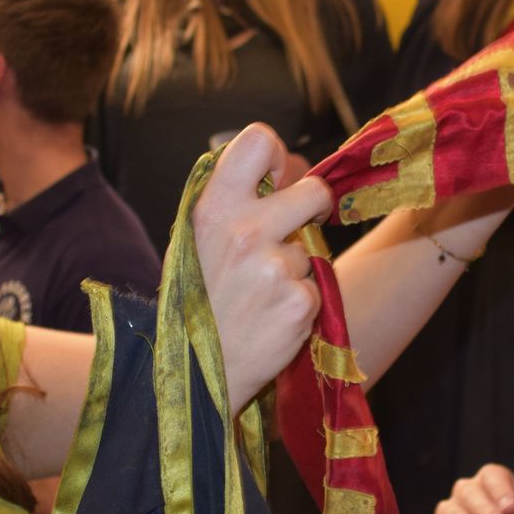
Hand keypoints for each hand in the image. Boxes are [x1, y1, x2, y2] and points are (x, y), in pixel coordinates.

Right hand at [192, 123, 330, 408]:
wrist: (196, 373)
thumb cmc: (199, 301)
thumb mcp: (198, 240)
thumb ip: (234, 202)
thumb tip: (283, 170)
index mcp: (215, 207)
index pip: (260, 140)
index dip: (280, 157)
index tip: (278, 180)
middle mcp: (245, 231)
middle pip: (314, 190)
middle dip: (313, 208)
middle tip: (294, 231)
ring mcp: (274, 269)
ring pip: (313, 247)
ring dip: (297, 267)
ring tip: (261, 293)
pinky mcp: (298, 304)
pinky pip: (316, 287)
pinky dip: (301, 301)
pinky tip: (270, 316)